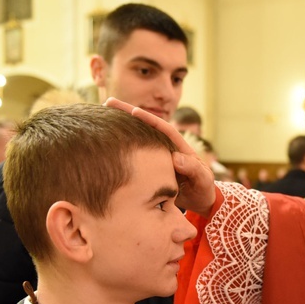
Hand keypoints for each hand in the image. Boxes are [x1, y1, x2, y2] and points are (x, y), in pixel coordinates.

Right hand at [104, 98, 215, 215]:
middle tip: (108, 103)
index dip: (149, 120)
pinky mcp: (150, 168)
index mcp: (178, 147)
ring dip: (121, 129)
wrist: (200, 200)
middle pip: (145, 128)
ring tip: (101, 117)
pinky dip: (122, 148)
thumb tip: (176, 158)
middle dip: (128, 114)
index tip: (134, 111)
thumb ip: (193, 169)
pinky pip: (135, 155)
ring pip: (137, 139)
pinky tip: (106, 144)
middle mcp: (165, 148)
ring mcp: (157, 157)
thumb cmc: (203, 189)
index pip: (163, 128)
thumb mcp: (202, 179)